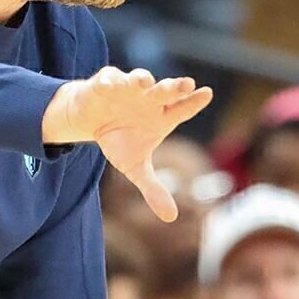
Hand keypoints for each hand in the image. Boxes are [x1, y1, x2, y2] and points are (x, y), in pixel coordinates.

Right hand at [41, 67, 212, 221]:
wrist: (91, 119)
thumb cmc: (119, 138)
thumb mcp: (134, 166)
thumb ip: (153, 189)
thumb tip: (171, 218)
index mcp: (161, 116)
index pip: (183, 108)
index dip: (194, 102)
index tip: (207, 94)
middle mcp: (149, 98)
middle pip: (165, 91)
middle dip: (174, 87)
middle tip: (185, 84)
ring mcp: (128, 89)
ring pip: (138, 80)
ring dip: (141, 79)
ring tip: (144, 81)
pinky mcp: (105, 83)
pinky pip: (108, 80)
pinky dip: (109, 82)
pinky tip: (111, 85)